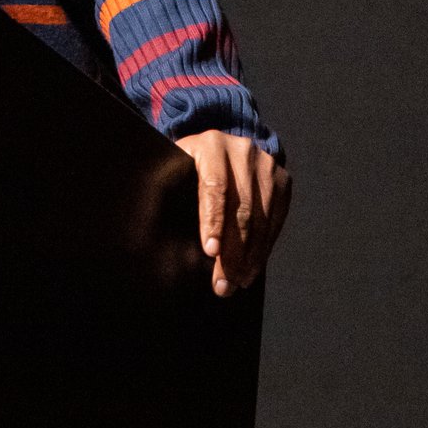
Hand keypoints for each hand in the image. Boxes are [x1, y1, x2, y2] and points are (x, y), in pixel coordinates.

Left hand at [175, 130, 288, 297]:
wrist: (221, 148)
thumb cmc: (189, 167)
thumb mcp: (173, 169)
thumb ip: (164, 191)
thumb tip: (147, 229)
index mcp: (210, 145)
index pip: (214, 186)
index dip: (213, 221)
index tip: (210, 252)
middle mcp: (242, 151)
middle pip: (240, 208)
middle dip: (232, 251)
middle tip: (223, 282)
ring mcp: (265, 165)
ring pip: (260, 218)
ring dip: (249, 256)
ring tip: (236, 281)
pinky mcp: (281, 180)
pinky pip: (275, 220)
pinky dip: (263, 248)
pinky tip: (252, 267)